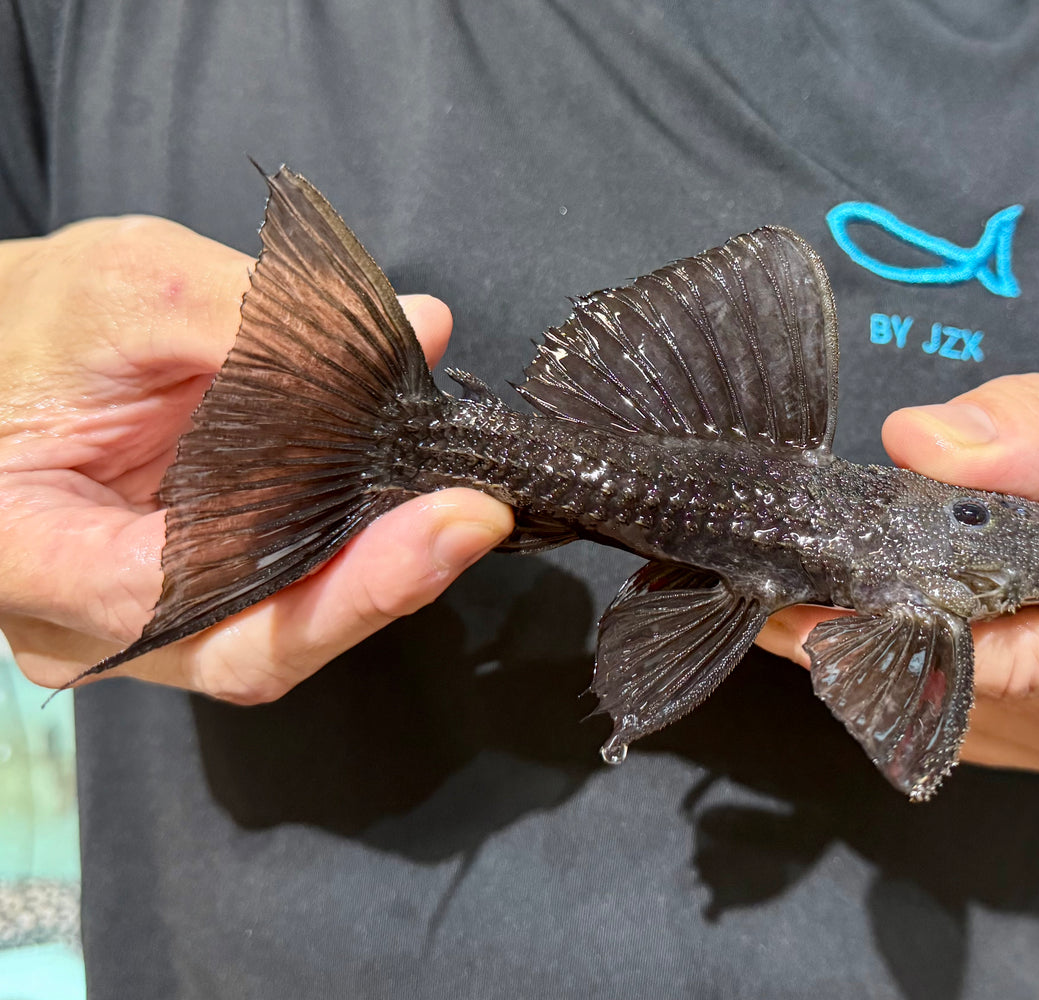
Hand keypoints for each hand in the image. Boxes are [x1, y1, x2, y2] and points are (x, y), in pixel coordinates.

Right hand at [0, 216, 511, 702]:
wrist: (4, 354)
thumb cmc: (37, 322)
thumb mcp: (133, 286)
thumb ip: (266, 313)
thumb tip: (419, 324)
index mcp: (26, 550)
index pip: (182, 597)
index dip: (332, 579)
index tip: (443, 522)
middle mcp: (84, 624)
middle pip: (255, 649)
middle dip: (380, 589)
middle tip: (475, 517)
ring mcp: (146, 628)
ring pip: (285, 634)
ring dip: (381, 574)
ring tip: (460, 501)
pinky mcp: (202, 604)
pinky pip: (292, 599)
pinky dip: (360, 555)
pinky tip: (419, 504)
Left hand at [760, 346, 1038, 795]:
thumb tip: (924, 446)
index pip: (1031, 655)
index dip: (909, 629)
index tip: (814, 607)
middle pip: (1005, 694)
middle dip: (895, 639)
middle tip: (804, 589)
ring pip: (1002, 727)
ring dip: (914, 670)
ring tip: (840, 609)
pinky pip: (1023, 737)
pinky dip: (960, 692)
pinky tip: (916, 642)